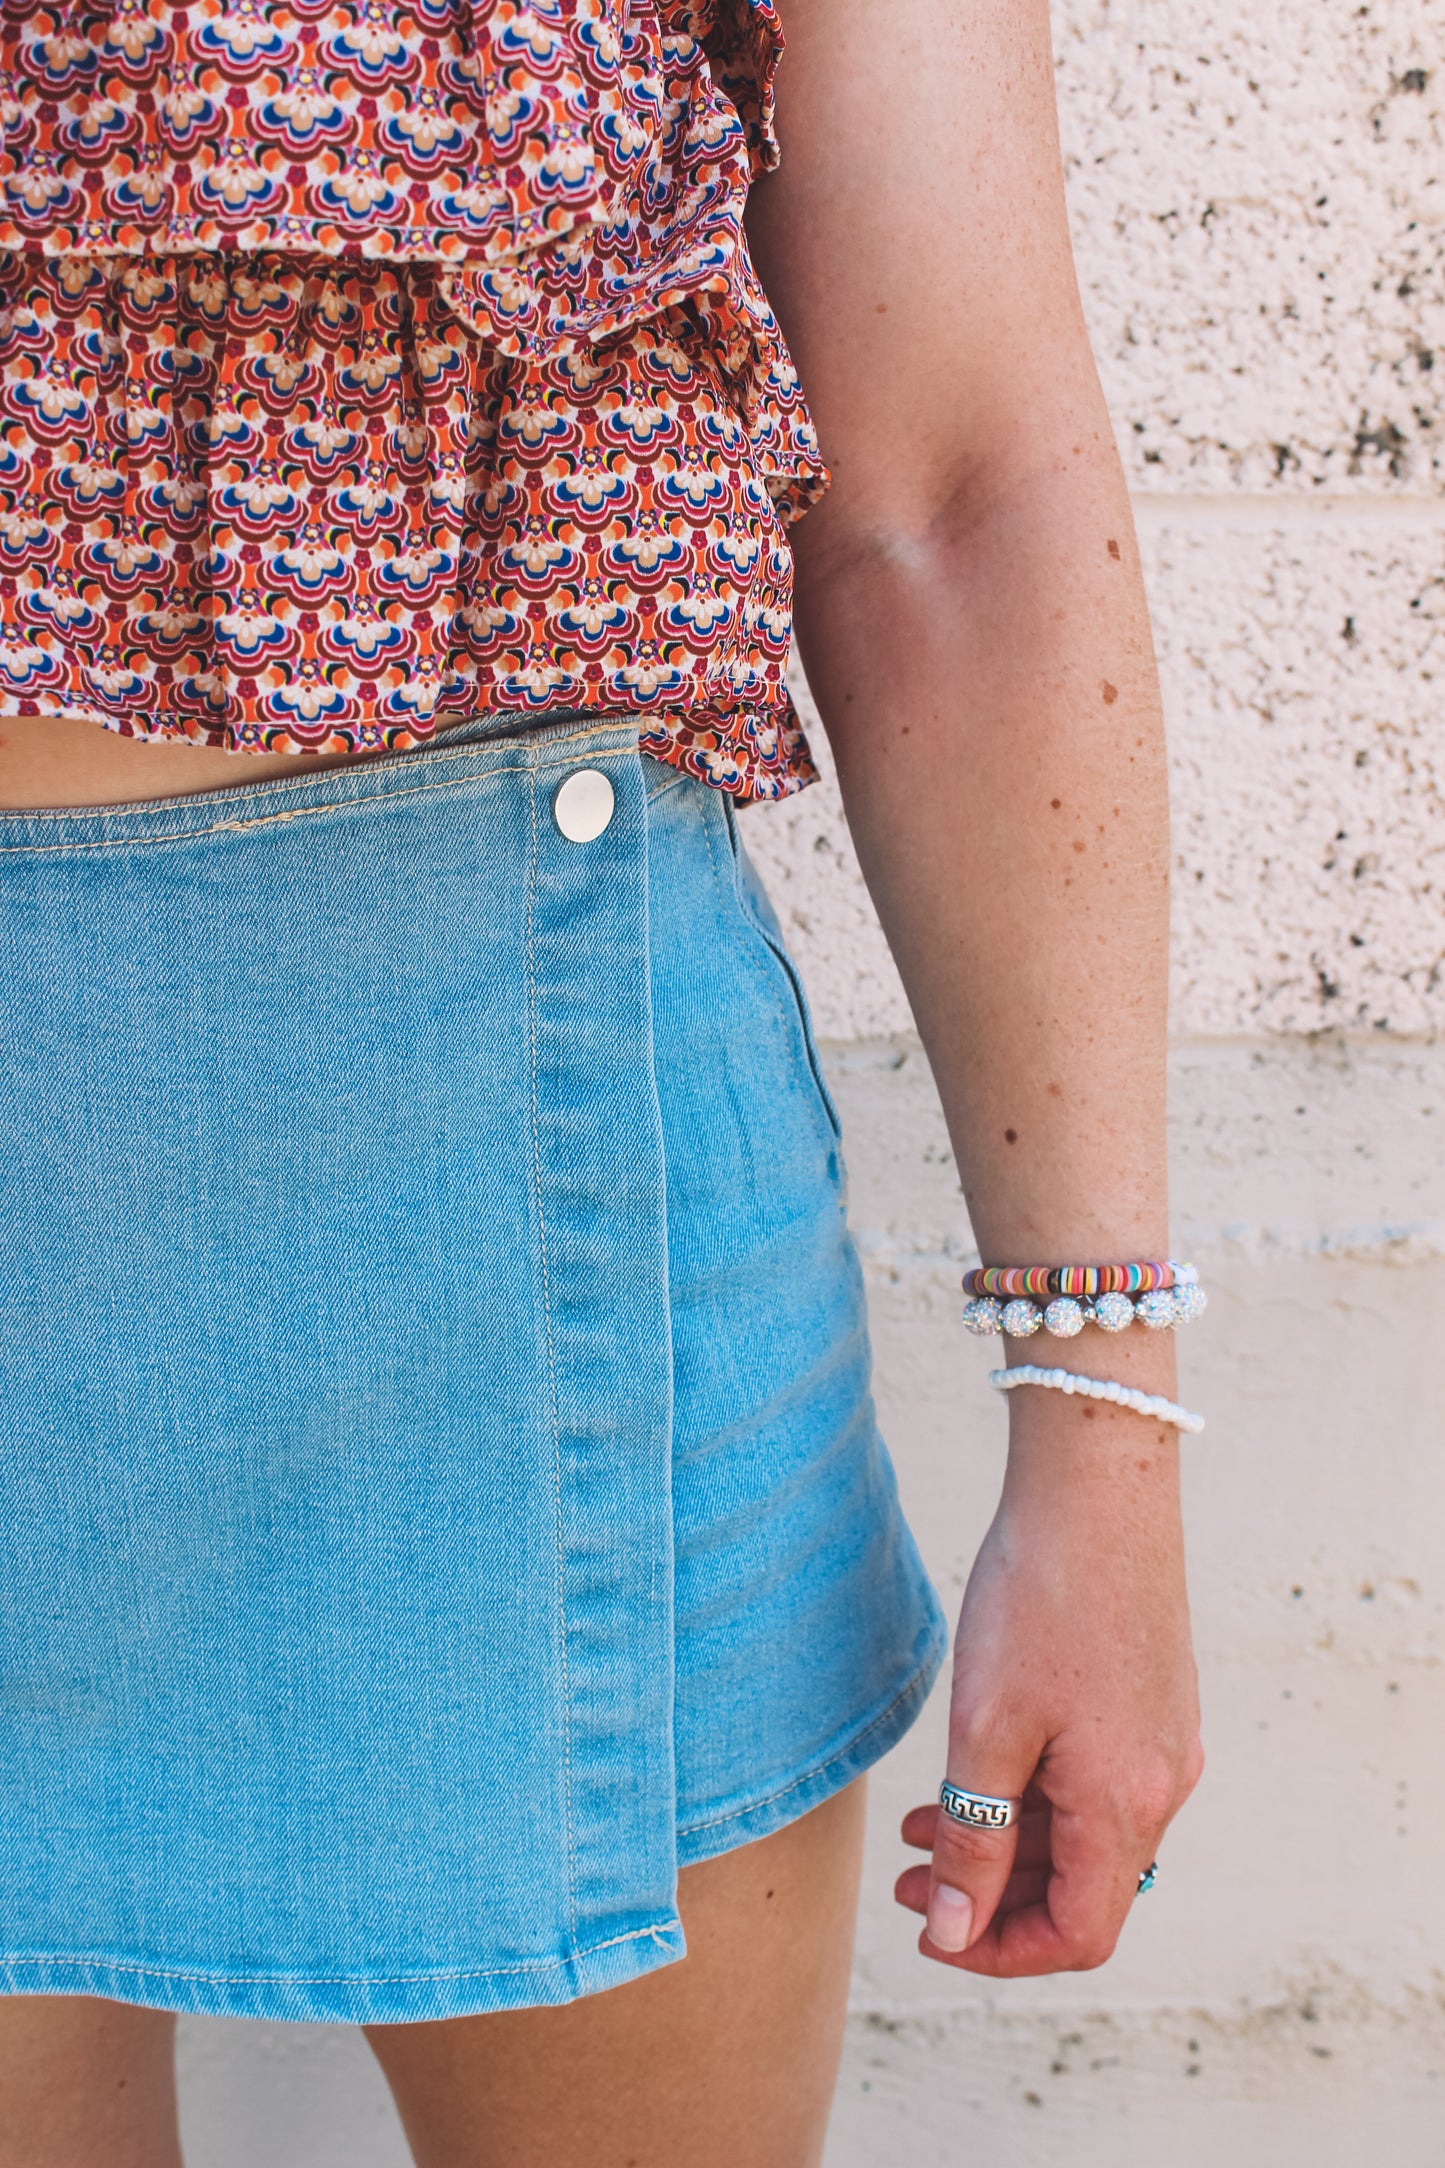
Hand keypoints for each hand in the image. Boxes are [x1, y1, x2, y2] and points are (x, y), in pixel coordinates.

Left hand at [894, 1401, 1203, 1974]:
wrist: (1098, 1487)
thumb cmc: (1039, 1597)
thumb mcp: (987, 1727)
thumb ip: (973, 1837)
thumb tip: (957, 1929)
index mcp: (1126, 1804)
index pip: (1078, 1933)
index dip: (1000, 1948)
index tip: (932, 1926)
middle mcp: (1160, 1785)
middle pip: (1082, 1889)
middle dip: (992, 1897)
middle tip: (911, 1880)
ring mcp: (1161, 1742)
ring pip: (1083, 1834)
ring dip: (1005, 1844)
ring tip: (921, 1826)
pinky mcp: (1150, 1703)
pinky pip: (1094, 1784)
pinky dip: (1032, 1796)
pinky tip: (972, 1771)